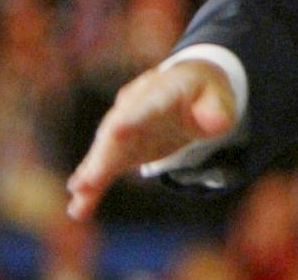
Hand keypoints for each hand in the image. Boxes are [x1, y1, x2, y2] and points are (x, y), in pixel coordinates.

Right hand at [65, 59, 236, 219]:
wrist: (186, 88)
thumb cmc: (203, 92)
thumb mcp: (218, 94)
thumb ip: (217, 109)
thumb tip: (216, 125)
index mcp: (159, 90)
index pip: (145, 105)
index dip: (132, 117)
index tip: (118, 130)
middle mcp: (133, 108)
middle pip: (114, 131)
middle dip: (102, 155)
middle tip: (89, 179)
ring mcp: (124, 129)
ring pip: (104, 153)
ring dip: (91, 174)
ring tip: (79, 195)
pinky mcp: (121, 149)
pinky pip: (104, 169)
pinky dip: (92, 187)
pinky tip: (81, 208)